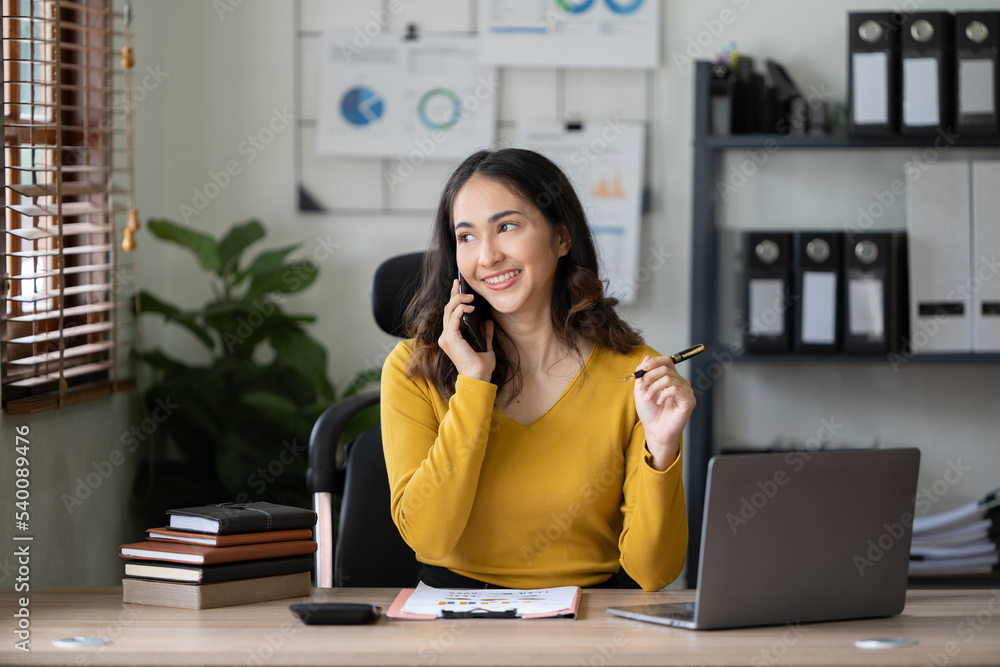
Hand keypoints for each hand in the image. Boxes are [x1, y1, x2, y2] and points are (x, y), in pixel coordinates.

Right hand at [438, 279, 495, 382]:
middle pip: (447, 309)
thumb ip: (485, 334)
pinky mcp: (451, 338)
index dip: (453, 299)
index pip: (450, 314)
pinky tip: (471, 307)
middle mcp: (446, 336)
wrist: (478, 378)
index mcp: (452, 338)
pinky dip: (461, 309)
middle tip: (460, 282)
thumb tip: (488, 322)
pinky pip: (453, 317)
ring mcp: (446, 337)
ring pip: (449, 310)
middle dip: (454, 294)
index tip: (458, 286)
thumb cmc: (481, 367)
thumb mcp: (485, 346)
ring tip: (471, 297)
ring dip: (459, 300)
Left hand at [632, 355, 695, 470]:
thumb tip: (647, 357)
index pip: (666, 360)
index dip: (654, 362)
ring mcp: (686, 391)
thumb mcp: (641, 390)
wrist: (654, 431)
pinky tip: (659, 402)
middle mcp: (680, 382)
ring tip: (648, 398)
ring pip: (669, 378)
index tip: (642, 369)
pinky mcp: (689, 400)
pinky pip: (675, 389)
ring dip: (654, 388)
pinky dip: (663, 394)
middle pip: (665, 368)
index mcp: (670, 378)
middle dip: (649, 376)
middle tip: (641, 387)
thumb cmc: (649, 412)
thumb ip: (643, 374)